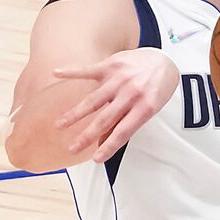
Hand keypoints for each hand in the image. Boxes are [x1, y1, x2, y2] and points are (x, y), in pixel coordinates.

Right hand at [50, 49, 178, 163]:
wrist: (164, 60)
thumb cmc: (155, 89)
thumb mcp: (148, 110)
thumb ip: (126, 124)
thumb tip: (103, 144)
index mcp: (144, 107)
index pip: (123, 132)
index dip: (109, 147)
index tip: (96, 159)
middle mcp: (131, 93)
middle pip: (104, 119)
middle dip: (87, 136)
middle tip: (72, 148)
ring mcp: (119, 78)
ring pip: (93, 100)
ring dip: (74, 114)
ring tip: (60, 124)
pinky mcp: (110, 65)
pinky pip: (88, 70)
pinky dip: (71, 72)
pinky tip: (56, 74)